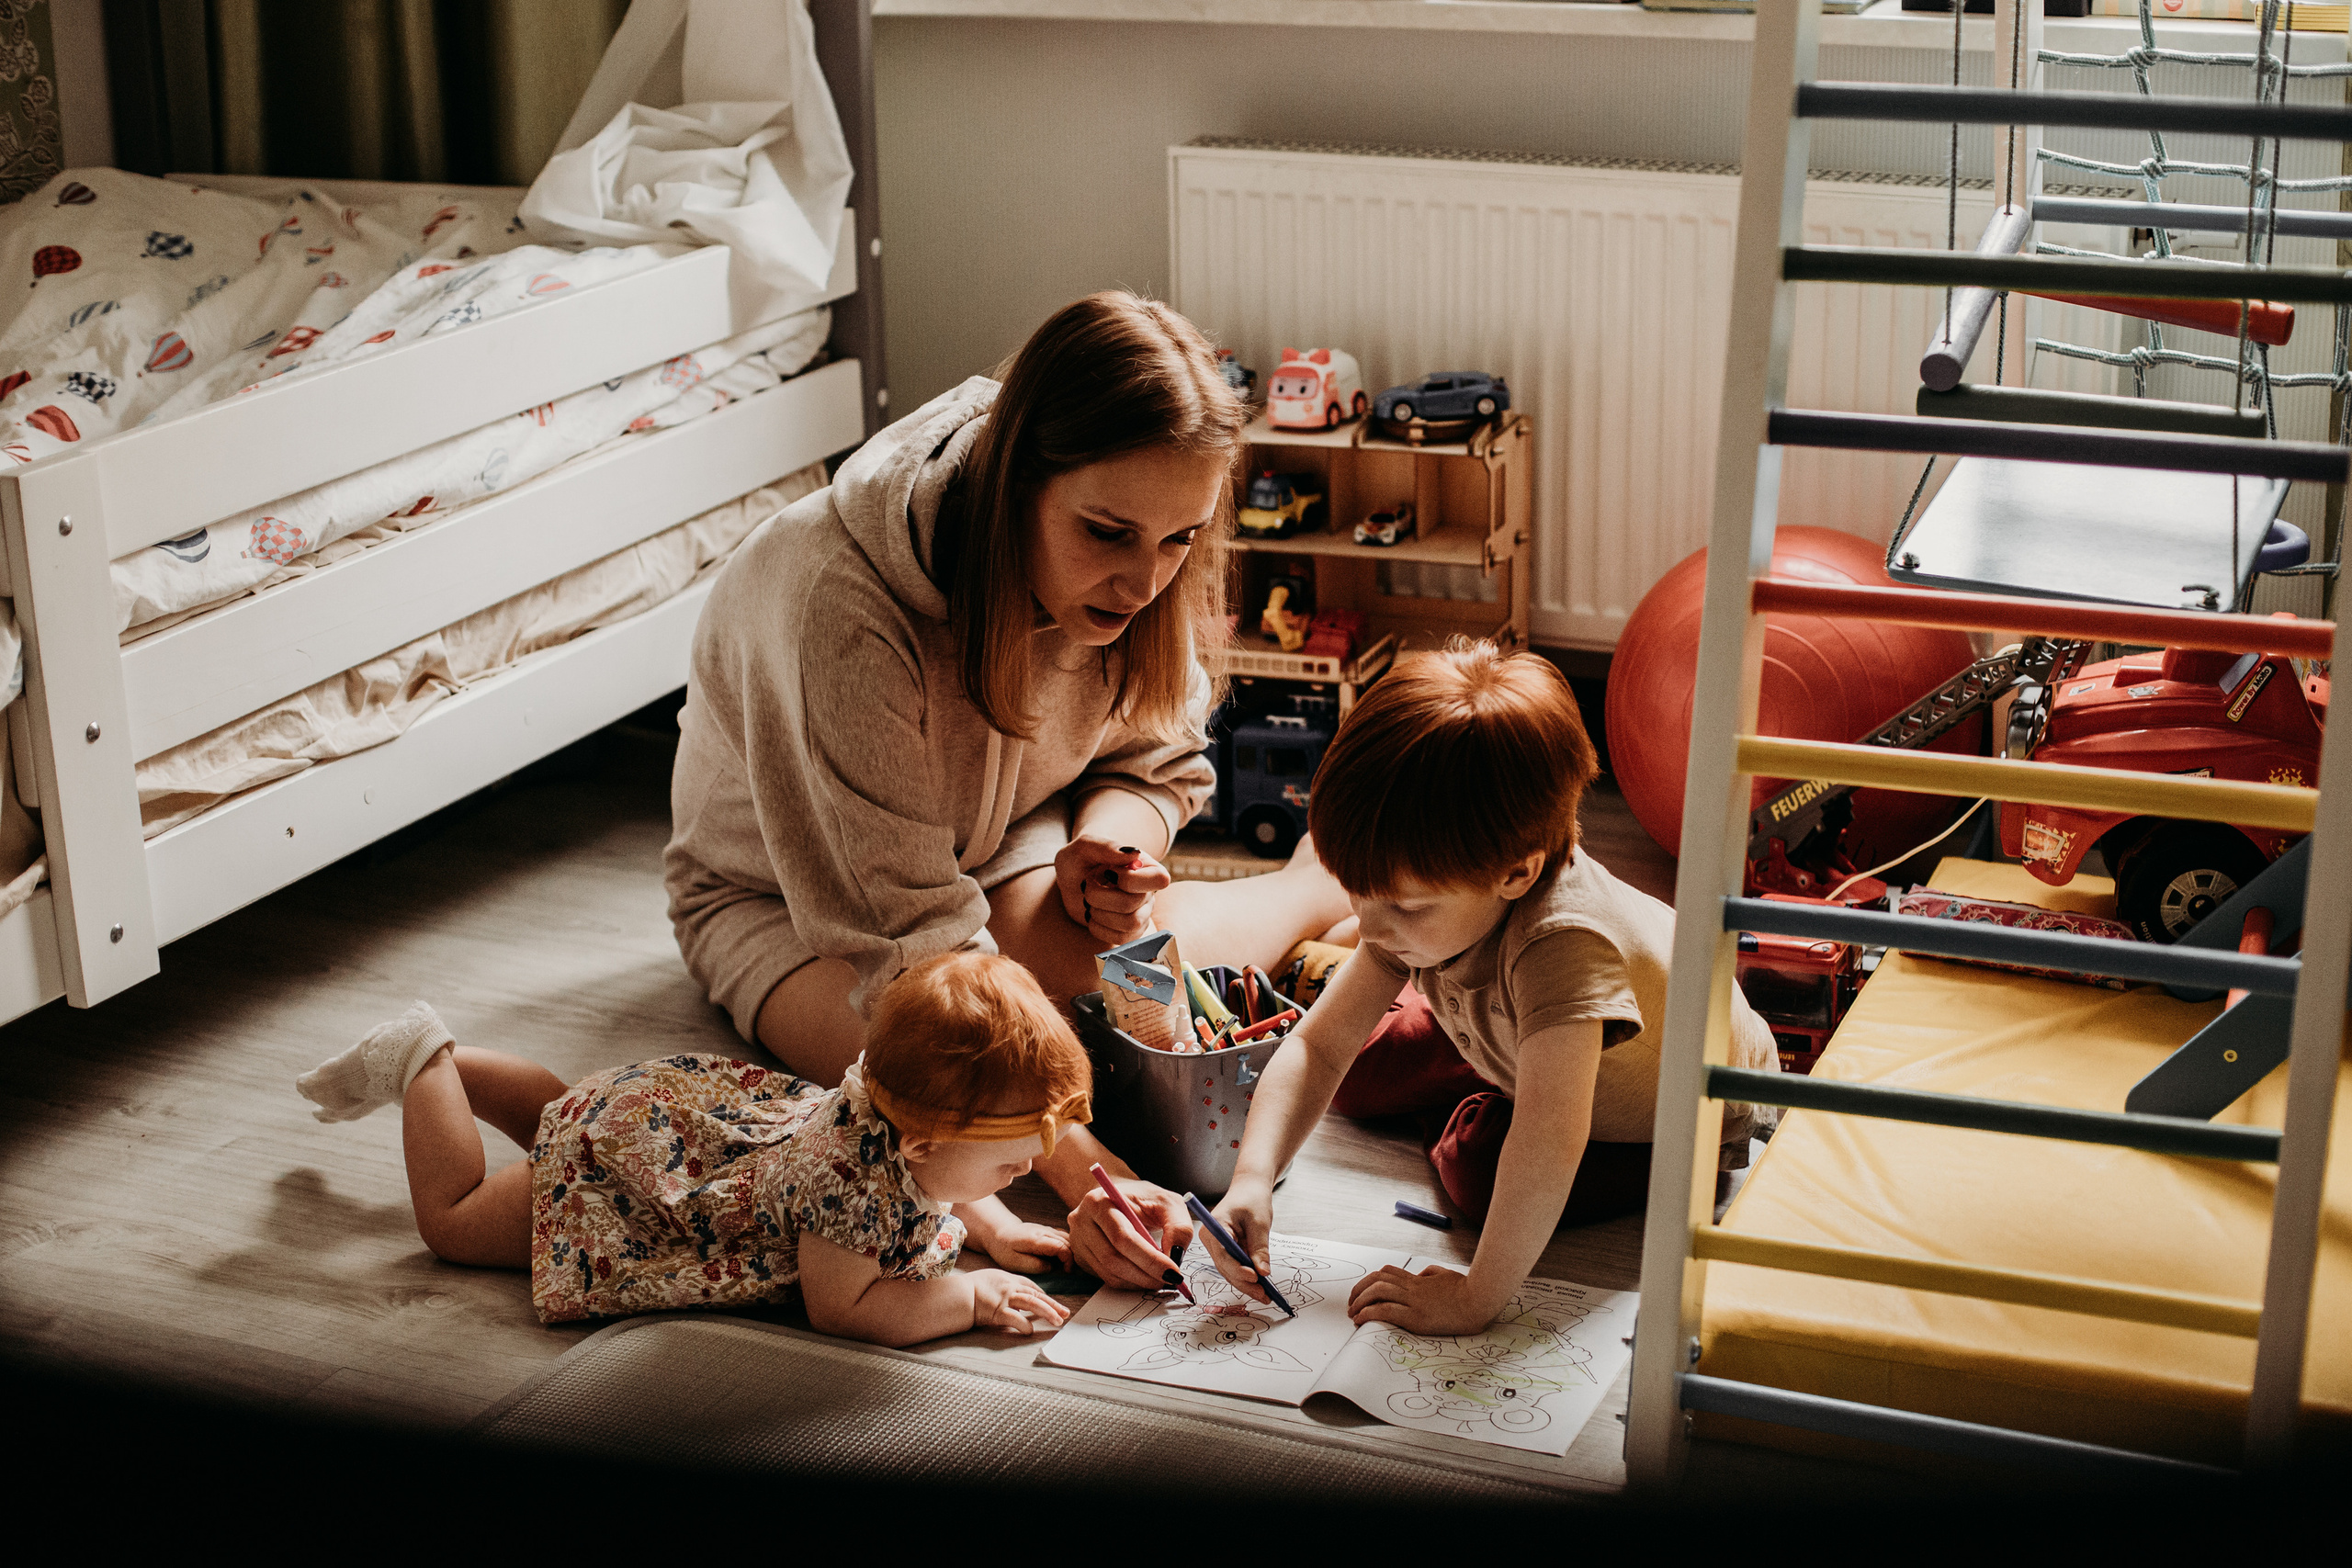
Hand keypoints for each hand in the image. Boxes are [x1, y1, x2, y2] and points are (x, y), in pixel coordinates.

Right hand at [969, 1269, 1070, 1334]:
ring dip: (1047, 1312)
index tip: (1055, 1304)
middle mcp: (1011, 1287)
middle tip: (1066, 1313)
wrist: (959, 1293)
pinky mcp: (998, 1311)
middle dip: (1053, 1305)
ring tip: (1058, 1321)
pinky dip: (1025, 1325)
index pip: (1033, 1287)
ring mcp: (1006, 1299)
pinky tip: (1031, 1331)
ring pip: (1032, 1304)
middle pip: (1037, 1295)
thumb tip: (1017, 1300)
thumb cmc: (972, 1287)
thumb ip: (1006, 1287)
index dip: (1045, 1296)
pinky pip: (1016, 1319)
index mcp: (1010, 1279)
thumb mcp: (993, 1279)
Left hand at [976, 1219, 1073, 1274]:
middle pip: (1068, 1241)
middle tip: (1071, 1271)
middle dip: (1074, 1257)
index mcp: (1037, 1239)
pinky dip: (1068, 1246)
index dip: (1069, 1259)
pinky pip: (1064, 1236)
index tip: (1067, 1271)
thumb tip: (1051, 1268)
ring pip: (1068, 1237)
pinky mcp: (1048, 1230)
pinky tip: (1065, 1257)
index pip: (1061, 1246)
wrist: (999, 1233)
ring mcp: (1047, 1229)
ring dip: (1072, 1251)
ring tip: (1069, 1265)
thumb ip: (1035, 1266)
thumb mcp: (1015, 1262)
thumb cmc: (1005, 1250)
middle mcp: (1044, 1231)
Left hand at [1054, 837, 1172, 948]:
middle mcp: (1149, 892)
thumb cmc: (1081, 860)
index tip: (1107, 870)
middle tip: (1087, 885)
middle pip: (1134, 903)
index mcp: (1147, 867)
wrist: (1072, 880)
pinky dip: (1098, 928)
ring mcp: (1141, 914)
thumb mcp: (1085, 846)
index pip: (1159, 879)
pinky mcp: (1130, 932)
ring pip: (1130, 923)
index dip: (1128, 879)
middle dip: (1100, 896)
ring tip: (1089, 902)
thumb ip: (1107, 846)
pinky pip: (1121, 939)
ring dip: (1099, 912)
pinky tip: (1091, 915)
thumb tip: (1134, 853)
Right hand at [1066, 1177, 1194, 1290]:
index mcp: (1099, 1201)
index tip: (1173, 1271)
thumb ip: (1178, 1226)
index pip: (1122, 1236)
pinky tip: (1144, 1276)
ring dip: (1138, 1281)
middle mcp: (1081, 1220)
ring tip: (1160, 1279)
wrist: (1120, 1198)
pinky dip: (1129, 1282)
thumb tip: (1175, 1256)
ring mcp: (1078, 1240)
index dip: (1149, 1258)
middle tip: (1169, 1280)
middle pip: (1112, 1258)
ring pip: (1108, 1272)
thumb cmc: (1144, 1199)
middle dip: (1145, 1274)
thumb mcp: (1168, 1203)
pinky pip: (1106, 1277)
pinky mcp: (1081, 1257)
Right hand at [1207, 1180, 1274, 1302]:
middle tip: (1265, 1295)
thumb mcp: (1260, 1222)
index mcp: (1215, 1226)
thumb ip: (1259, 1248)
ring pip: (1230, 1270)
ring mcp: (1216, 1246)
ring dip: (1247, 1283)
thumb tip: (1263, 1273)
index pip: (1224, 1254)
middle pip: (1226, 1267)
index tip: (1255, 1277)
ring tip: (1265, 1295)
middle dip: (1245, 1282)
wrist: (1249, 1188)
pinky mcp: (1224, 1250)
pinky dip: (1247, 1276)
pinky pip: (1234, 1266)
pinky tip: (1261, 1286)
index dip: (1238, 1269)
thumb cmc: (1252, 1198)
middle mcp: (1211, 1238)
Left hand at [1346, 1264, 1494, 1335]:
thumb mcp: (1446, 1275)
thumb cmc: (1468, 1289)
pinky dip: (1368, 1313)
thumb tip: (1420, 1275)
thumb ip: (1431, 1273)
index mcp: (1418, 1280)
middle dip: (1358, 1290)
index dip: (1370, 1280)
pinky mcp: (1416, 1318)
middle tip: (1350, 1302)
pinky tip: (1360, 1319)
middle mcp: (1413, 1289)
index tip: (1362, 1290)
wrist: (1480, 1300)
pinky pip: (1385, 1311)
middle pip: (1377, 1281)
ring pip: (1377, 1293)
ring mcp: (1414, 1302)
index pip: (1387, 1273)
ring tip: (1351, 1312)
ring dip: (1359, 1302)